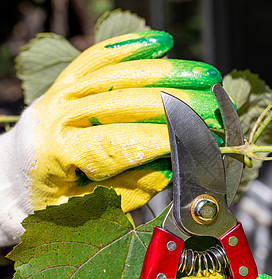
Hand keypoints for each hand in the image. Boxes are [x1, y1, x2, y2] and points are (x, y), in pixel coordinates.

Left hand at [0, 30, 222, 245]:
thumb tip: (176, 162)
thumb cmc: (52, 197)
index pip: (124, 140)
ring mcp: (64, 91)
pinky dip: (133, 47)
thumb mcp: (91, 207)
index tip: (204, 138)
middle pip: (128, 101)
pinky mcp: (69, 79)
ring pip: (121, 73)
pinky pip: (102, 56)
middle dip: (179, 104)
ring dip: (169, 72)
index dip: (169, 138)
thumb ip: (133, 185)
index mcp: (60, 151)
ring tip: (205, 76)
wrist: (14, 177)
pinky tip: (162, 43)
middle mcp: (60, 112)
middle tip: (215, 108)